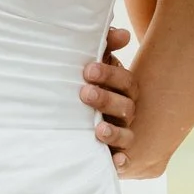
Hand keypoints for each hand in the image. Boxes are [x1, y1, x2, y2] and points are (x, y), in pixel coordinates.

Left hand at [82, 25, 135, 169]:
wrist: (66, 123)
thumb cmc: (83, 85)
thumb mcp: (89, 67)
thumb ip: (103, 47)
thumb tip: (121, 33)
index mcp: (120, 90)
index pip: (125, 81)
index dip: (111, 74)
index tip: (88, 70)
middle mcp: (124, 112)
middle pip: (126, 106)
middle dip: (107, 99)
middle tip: (84, 93)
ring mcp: (119, 134)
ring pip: (126, 134)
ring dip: (114, 131)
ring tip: (98, 129)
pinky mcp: (111, 154)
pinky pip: (122, 160)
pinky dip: (121, 160)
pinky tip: (116, 160)